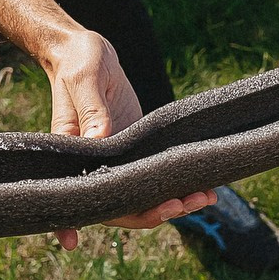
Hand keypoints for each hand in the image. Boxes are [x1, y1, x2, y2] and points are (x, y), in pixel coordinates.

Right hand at [0, 0, 215, 245]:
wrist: (83, 50)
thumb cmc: (78, 61)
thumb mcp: (84, 79)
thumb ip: (93, 110)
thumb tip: (102, 139)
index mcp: (74, 152)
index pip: (86, 196)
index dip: (101, 216)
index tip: (115, 229)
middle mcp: (92, 163)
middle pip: (121, 203)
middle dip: (152, 211)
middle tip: (184, 204)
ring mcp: (114, 158)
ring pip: (140, 194)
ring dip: (169, 202)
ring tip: (204, 198)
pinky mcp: (132, 147)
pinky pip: (152, 174)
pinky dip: (174, 183)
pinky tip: (201, 185)